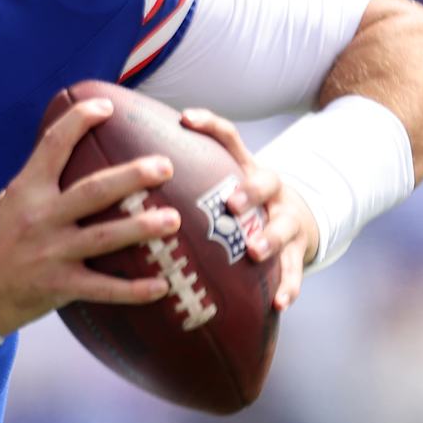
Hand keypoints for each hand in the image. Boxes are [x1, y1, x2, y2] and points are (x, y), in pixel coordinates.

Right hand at [0, 97, 178, 336]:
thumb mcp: (11, 200)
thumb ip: (43, 181)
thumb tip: (80, 150)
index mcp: (26, 190)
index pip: (53, 145)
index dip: (78, 121)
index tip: (105, 106)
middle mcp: (40, 217)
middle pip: (93, 191)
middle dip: (132, 177)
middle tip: (165, 166)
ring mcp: (50, 253)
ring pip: (104, 237)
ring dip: (142, 228)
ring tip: (174, 220)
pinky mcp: (59, 287)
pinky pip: (103, 288)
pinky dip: (134, 290)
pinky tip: (162, 285)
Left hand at [180, 108, 318, 309]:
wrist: (297, 221)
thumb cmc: (241, 204)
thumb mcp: (222, 183)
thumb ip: (187, 177)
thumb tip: (125, 168)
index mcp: (245, 168)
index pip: (229, 138)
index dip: (209, 125)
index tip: (185, 119)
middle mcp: (270, 190)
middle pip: (265, 182)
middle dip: (248, 192)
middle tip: (230, 204)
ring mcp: (287, 219)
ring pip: (284, 225)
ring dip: (270, 238)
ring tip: (255, 252)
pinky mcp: (297, 251)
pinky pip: (294, 270)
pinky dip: (288, 286)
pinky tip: (278, 303)